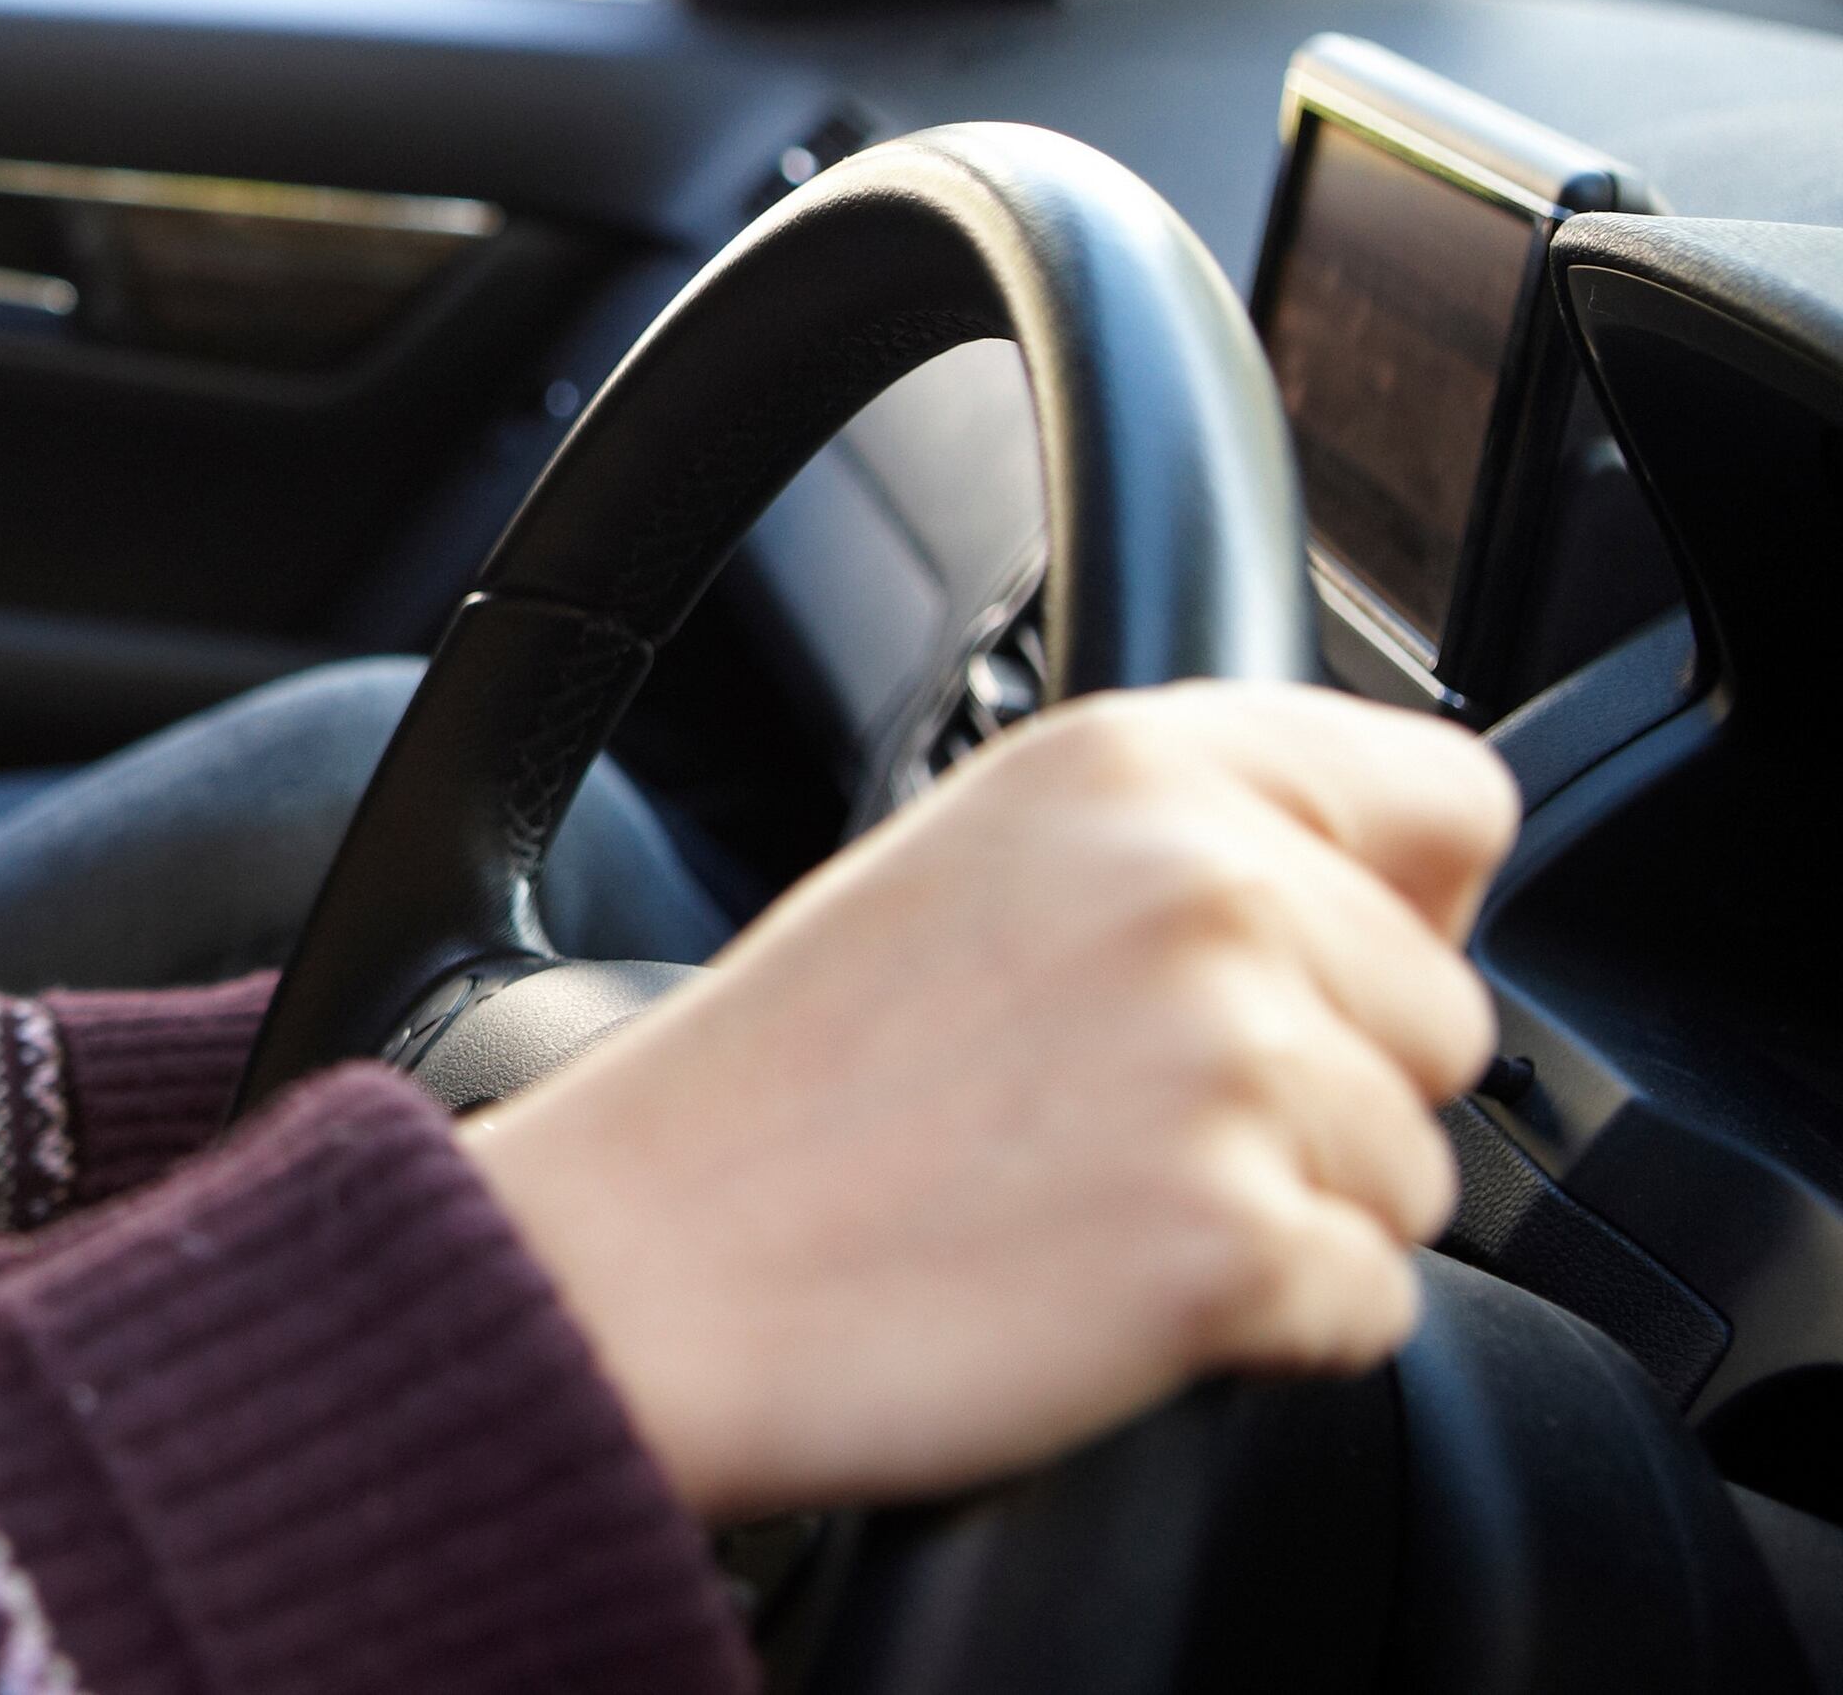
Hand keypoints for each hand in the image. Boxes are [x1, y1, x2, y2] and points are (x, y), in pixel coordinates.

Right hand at [461, 683, 1514, 1522]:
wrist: (643, 1265)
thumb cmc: (780, 1087)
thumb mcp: (972, 856)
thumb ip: (1181, 839)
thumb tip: (1398, 900)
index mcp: (1133, 763)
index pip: (1450, 803)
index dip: (1403, 902)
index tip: (1317, 964)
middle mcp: (1201, 886)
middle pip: (1447, 1019)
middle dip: (1330, 1090)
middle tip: (1119, 1115)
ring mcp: (1227, 1065)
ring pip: (1416, 1175)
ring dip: (1291, 1214)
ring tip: (1088, 1196)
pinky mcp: (1234, 1241)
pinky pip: (1370, 1307)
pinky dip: (1263, 1329)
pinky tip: (1098, 1284)